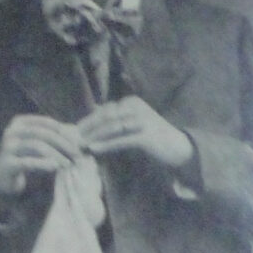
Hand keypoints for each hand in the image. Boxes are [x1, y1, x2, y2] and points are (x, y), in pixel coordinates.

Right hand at [0, 115, 82, 194]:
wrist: (4, 177)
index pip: (47, 123)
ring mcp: (7, 146)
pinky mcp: (7, 163)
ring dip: (55, 154)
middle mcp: (12, 131)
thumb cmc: (25, 157)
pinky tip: (55, 167)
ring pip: (35, 145)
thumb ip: (56, 137)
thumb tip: (79, 134)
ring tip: (68, 164)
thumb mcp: (40, 144)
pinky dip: (43, 164)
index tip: (80, 143)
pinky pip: (27, 161)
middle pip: (42, 133)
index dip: (65, 132)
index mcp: (21, 122)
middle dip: (62, 144)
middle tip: (77, 155)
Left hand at [79, 97, 193, 168]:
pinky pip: (121, 139)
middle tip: (74, 139)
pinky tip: (94, 149)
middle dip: (89, 128)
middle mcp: (137, 108)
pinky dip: (106, 144)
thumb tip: (94, 118)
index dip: (89, 120)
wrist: (178, 148)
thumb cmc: (153, 138)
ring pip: (112, 127)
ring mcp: (142, 120)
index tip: (75, 130)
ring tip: (80, 145)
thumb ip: (117, 121)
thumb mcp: (133, 125)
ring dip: (94, 137)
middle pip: (107, 117)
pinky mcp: (146, 135)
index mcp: (132, 102)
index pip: (105, 110)